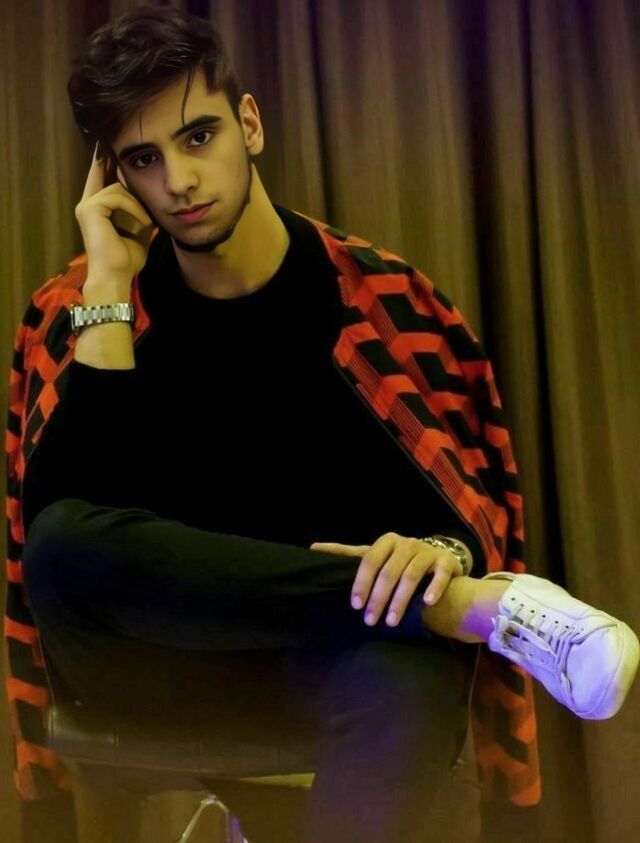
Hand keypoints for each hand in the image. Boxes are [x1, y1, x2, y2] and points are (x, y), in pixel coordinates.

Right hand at [74, 142, 154, 283]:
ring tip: (148, 223)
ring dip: (138, 204)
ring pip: (117, 186)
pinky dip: (134, 208)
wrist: (116, 277)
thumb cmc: (127, 260)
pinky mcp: (90, 208)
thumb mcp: (140, 233)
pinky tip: (144, 223)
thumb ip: (142, 215)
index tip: (112, 145)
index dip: (106, 161)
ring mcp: (86, 205)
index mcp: (97, 210)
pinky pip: (116, 195)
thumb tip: (155, 204)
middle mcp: (87, 204)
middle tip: (121, 147)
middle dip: (114, 160)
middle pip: (102, 171)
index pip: (101, 178)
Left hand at [309, 532, 465, 626]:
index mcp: (386, 542)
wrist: (438, 559)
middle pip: (389, 571)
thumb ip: (348, 554)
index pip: (369, 560)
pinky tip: (427, 604)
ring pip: (412, 575)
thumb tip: (313, 548)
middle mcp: (407, 543)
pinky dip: (434, 588)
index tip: (355, 605)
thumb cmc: (398, 561)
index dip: (361, 583)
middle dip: (379, 598)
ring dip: (401, 600)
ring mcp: (427, 552)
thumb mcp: (374, 555)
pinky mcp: (446, 562)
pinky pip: (441, 574)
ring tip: (392, 622)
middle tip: (370, 621)